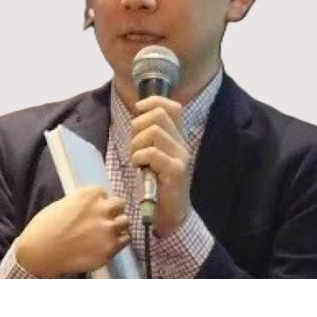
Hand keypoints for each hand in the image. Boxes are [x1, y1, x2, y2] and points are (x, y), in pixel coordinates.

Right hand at [15, 186, 129, 276]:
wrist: (39, 253)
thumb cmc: (45, 227)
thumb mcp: (64, 204)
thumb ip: (83, 202)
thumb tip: (93, 205)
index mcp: (90, 194)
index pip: (104, 192)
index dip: (99, 201)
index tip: (93, 209)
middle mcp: (102, 209)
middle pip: (120, 205)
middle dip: (113, 211)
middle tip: (103, 220)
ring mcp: (108, 229)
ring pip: (125, 221)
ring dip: (118, 226)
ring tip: (107, 232)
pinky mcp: (110, 248)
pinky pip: (125, 239)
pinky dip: (119, 241)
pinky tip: (107, 243)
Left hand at [130, 96, 190, 236]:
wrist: (170, 215)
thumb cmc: (157, 185)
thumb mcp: (152, 156)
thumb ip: (148, 137)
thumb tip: (136, 116)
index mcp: (176, 138)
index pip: (172, 106)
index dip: (154, 101)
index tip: (138, 109)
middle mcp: (181, 144)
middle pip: (158, 115)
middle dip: (138, 126)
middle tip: (135, 146)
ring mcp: (180, 157)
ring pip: (153, 132)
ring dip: (136, 144)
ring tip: (136, 159)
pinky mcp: (176, 171)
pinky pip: (152, 153)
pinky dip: (139, 157)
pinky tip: (139, 168)